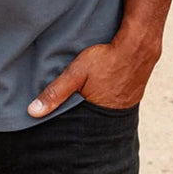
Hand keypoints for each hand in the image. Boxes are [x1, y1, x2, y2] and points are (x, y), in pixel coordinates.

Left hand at [26, 33, 159, 117]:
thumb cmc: (106, 58)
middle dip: (82, 116)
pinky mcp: (134, 94)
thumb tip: (33, 112)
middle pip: (92, 120)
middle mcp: (114, 116)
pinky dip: (109, 97)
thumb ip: (56, 92)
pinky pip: (118, 101)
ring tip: (87, 98)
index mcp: (98, 115)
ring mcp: (127, 105)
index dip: (69, 125)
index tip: (58, 124)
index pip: (79, 128)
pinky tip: (104, 88)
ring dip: (96, 105)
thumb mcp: (76, 73)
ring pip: (105, 111)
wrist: (139, 45)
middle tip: (72, 108)